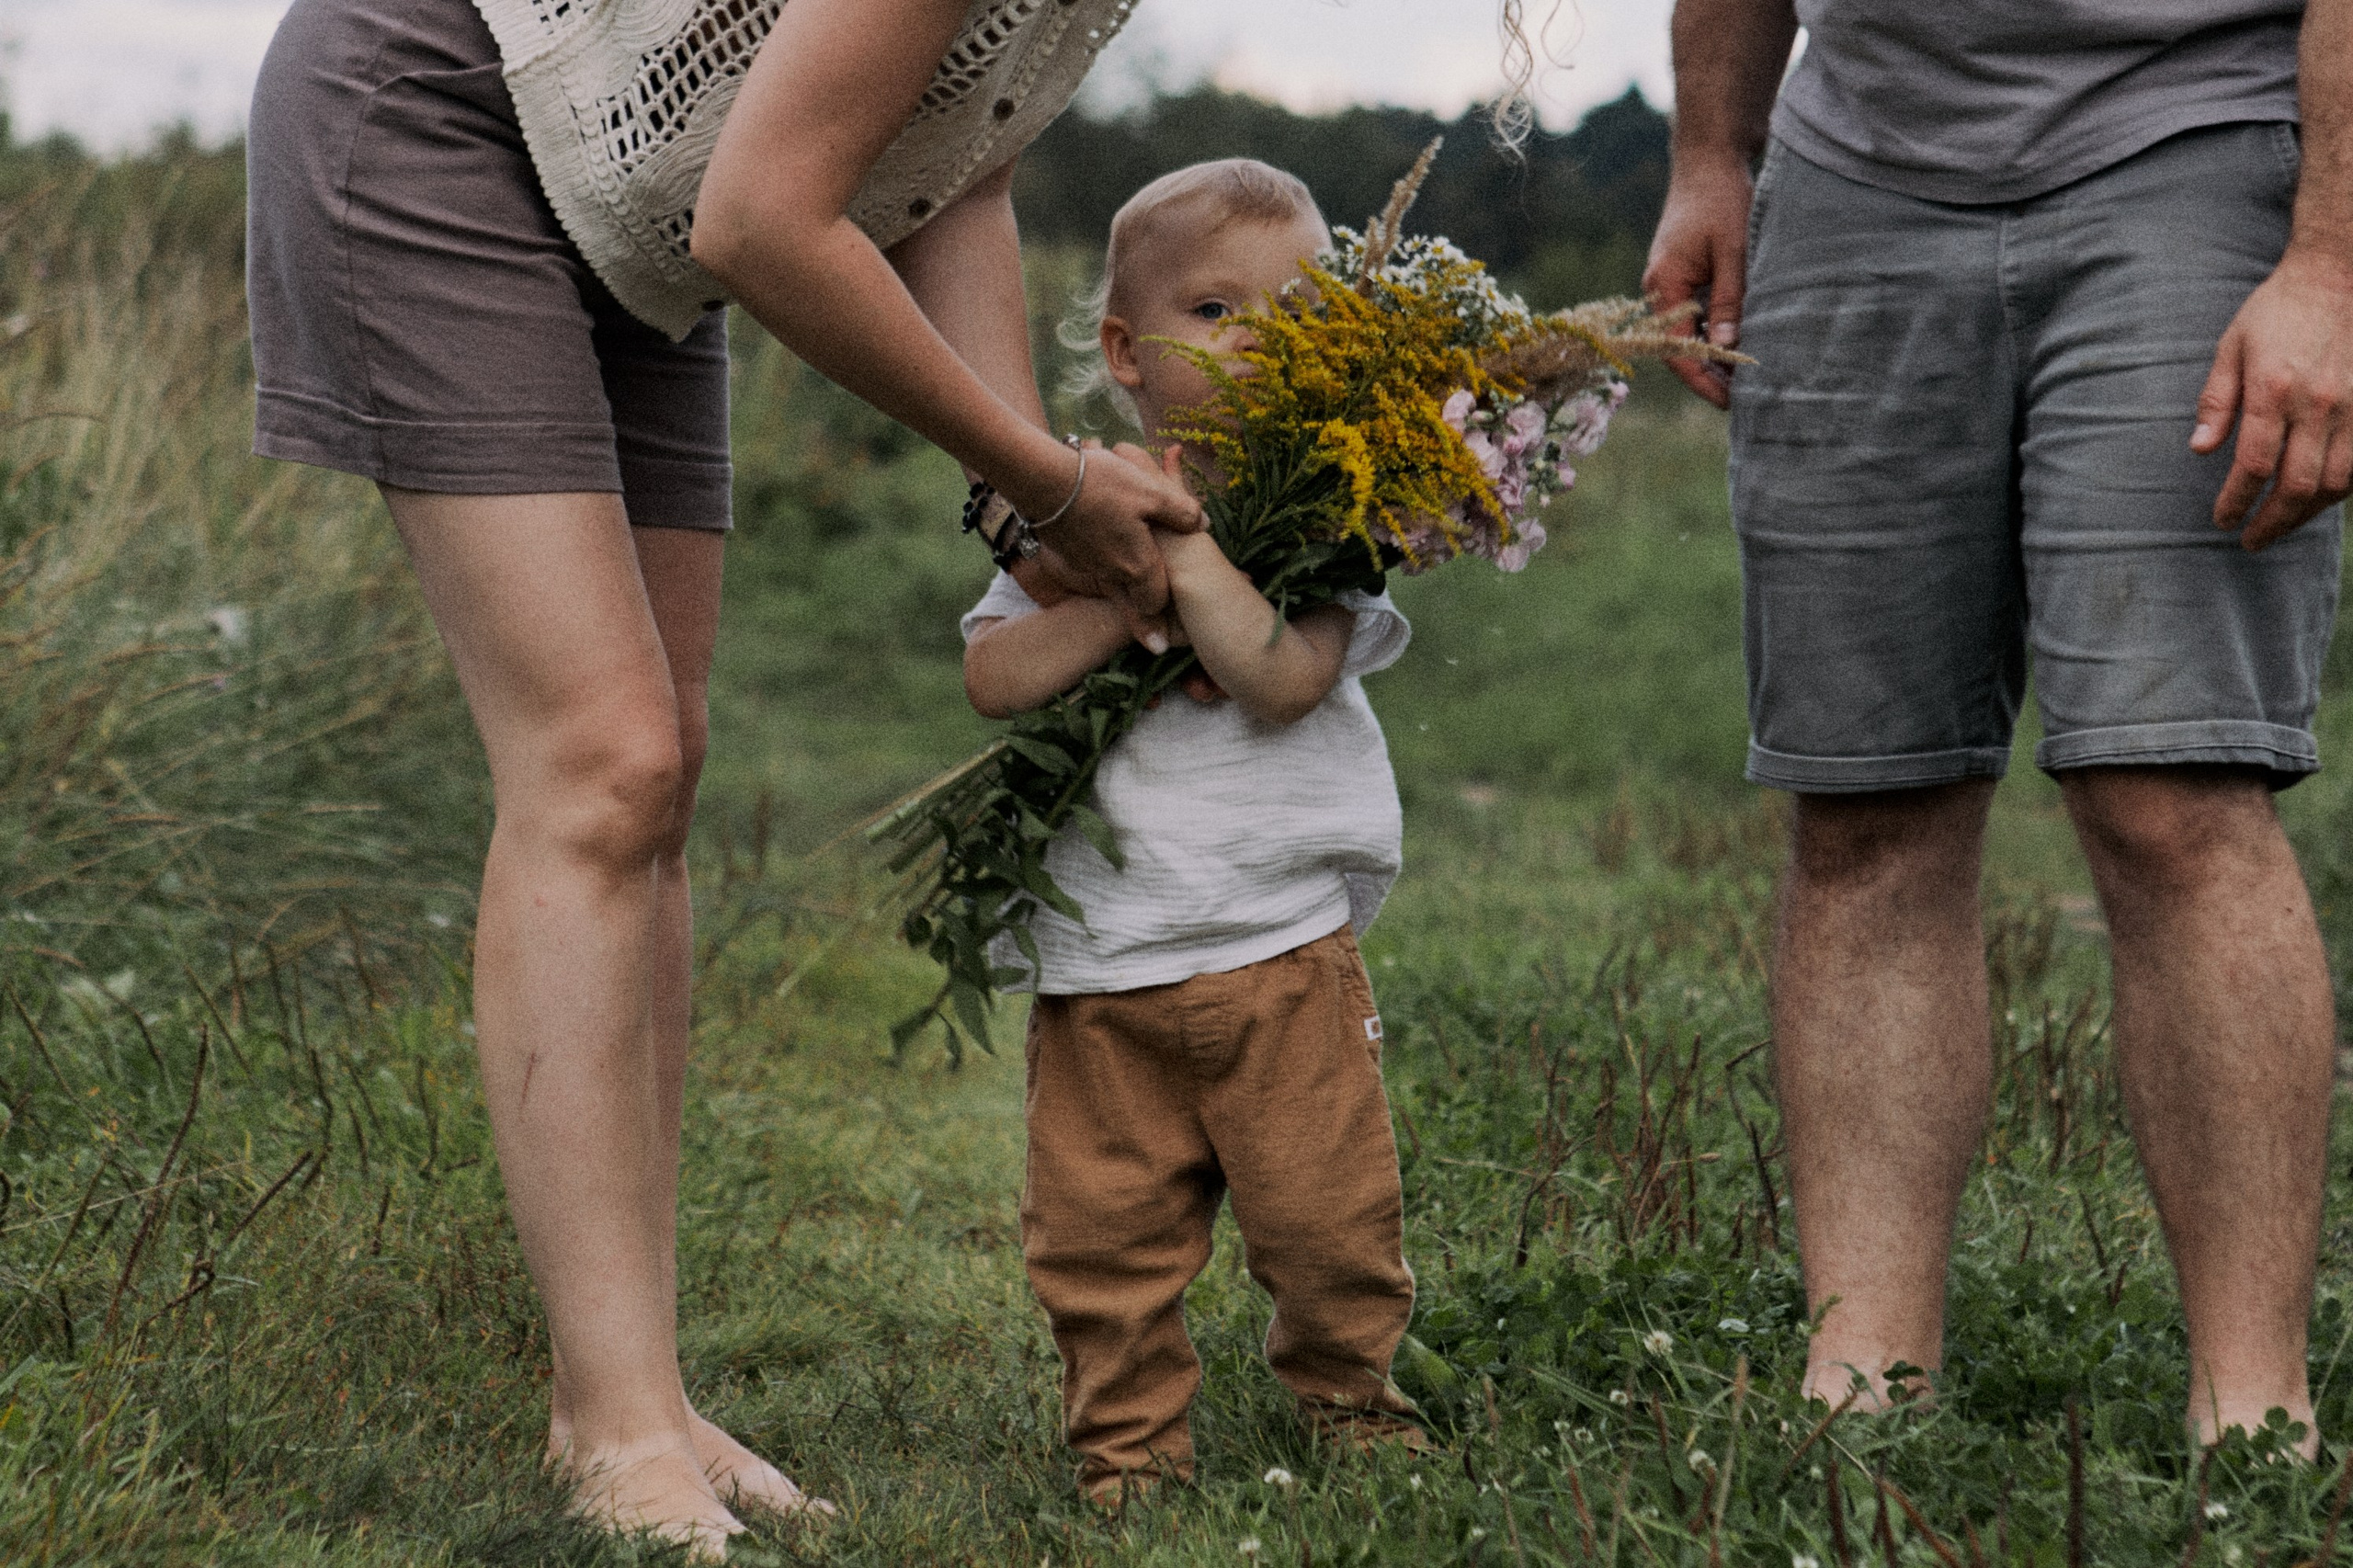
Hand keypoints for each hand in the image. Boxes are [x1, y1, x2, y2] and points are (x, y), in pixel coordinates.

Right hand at [1032, 442, 1203, 650]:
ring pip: (1111, 588)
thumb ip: (1181, 512)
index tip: (1173, 636)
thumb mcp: (1152, 492)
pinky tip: (1104, 551)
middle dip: (1146, 625)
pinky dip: (1101, 568)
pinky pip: (1091, 569)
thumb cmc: (1104, 485)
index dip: (1167, 611)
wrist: (1043, 481)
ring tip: (1133, 589)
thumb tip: (1204, 523)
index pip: (1156, 601)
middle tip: (1157, 646)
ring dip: (1124, 593)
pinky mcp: (1066, 554)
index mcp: (1137, 565)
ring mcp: (1086, 566)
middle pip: (1133, 609)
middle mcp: (1110, 574)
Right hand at [1642, 153, 1754, 408]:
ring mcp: (1669, 282)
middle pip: (1678, 347)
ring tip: (1746, 377)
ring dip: (1713, 355)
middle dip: (1709, 375)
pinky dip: (1714, 332)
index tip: (1731, 402)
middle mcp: (1659, 289)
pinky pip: (1694, 314)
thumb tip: (1724, 351)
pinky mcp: (1683, 273)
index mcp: (1663, 286)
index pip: (1675, 350)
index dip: (1703, 380)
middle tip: (1745, 399)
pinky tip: (1739, 341)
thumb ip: (1728, 301)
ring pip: (1687, 332)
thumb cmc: (1721, 198)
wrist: (1708, 157)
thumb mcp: (1732, 251)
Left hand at [2193, 247, 2352, 550]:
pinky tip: (2317, 499)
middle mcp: (2317, 404)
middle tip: (2250, 541)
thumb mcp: (2232, 347)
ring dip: (2306, 514)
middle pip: (2296, 485)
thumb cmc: (2278, 309)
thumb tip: (2199, 450)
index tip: (2222, 520)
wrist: (2340, 272)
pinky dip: (2338, 490)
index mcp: (2273, 390)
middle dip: (2271, 521)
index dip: (2236, 502)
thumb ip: (2216, 401)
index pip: (2253, 466)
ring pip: (2335, 482)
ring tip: (2281, 525)